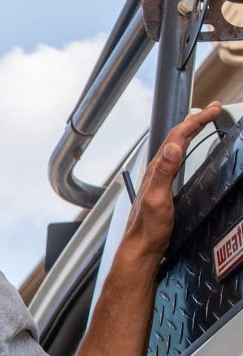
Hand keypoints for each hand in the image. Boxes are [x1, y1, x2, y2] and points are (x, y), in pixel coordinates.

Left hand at [122, 101, 223, 257]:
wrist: (142, 246)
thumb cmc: (148, 227)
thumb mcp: (158, 198)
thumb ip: (164, 172)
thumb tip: (171, 146)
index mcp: (156, 169)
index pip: (177, 137)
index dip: (196, 121)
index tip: (212, 110)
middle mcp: (156, 171)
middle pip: (176, 137)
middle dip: (195, 120)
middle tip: (212, 109)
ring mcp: (159, 178)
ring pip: (175, 146)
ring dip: (190, 131)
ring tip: (202, 121)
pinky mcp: (164, 186)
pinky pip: (176, 159)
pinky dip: (186, 147)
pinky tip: (188, 149)